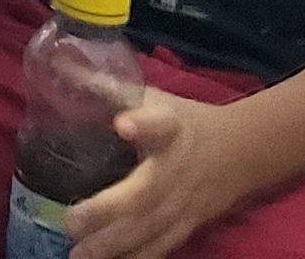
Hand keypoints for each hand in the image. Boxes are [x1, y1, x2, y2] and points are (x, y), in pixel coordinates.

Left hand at [64, 91, 274, 258]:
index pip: (160, 124)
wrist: (241, 151)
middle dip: (107, 211)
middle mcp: (176, 169)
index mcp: (170, 128)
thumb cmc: (186, 122)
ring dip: (114, 247)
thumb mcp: (155, 98)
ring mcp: (183, 203)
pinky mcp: (188, 226)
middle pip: (145, 194)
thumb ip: (111, 88)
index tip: (123, 124)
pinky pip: (160, 247)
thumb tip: (62, 65)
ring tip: (79, 257)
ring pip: (149, 229)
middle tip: (71, 221)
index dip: (142, 124)